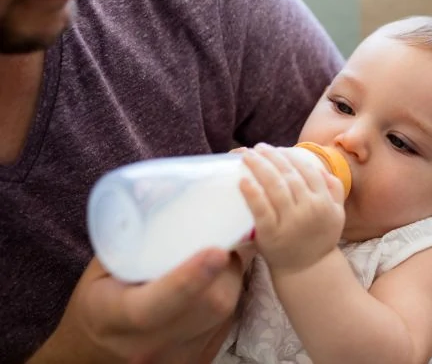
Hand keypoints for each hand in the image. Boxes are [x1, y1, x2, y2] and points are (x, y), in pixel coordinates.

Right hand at [31, 245, 255, 362]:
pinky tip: (216, 284)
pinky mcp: (195, 361)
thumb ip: (131, 239)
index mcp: (114, 316)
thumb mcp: (101, 269)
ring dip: (230, 281)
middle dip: (225, 269)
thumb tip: (168, 192)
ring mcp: (174, 358)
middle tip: (223, 241)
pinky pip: (225, 325)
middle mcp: (146, 345)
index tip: (218, 250)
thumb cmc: (97, 300)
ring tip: (220, 259)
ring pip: (223, 315)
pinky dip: (227, 299)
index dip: (190, 278)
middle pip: (206, 306)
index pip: (155, 304)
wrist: (93, 352)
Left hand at [240, 143, 344, 274]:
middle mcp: (309, 210)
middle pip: (289, 175)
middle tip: (258, 147)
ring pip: (274, 187)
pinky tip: (243, 180)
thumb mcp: (336, 214)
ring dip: (260, 167)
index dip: (291, 156)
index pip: (307, 170)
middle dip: (272, 157)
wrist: (308, 270)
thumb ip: (334, 190)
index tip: (277, 148)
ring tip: (247, 155)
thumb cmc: (319, 238)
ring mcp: (290, 222)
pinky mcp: (272, 234)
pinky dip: (251, 193)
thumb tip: (322, 169)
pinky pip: (260, 210)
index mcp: (324, 202)